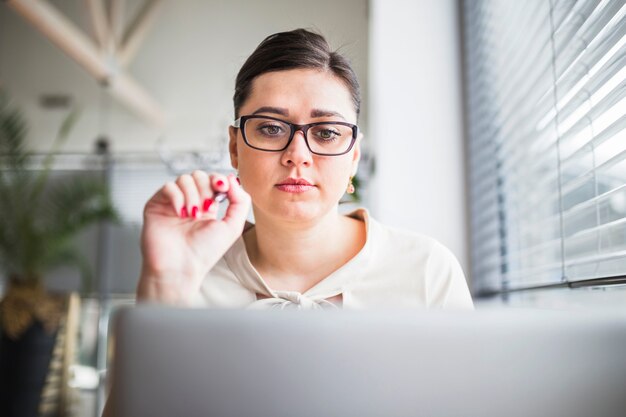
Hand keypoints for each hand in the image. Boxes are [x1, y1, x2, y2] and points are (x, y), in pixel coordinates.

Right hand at [137, 171, 250, 304]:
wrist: (180, 267)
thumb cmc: (204, 253)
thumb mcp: (232, 227)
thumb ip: (240, 202)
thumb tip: (233, 179)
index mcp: (207, 207)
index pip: (213, 180)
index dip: (219, 180)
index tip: (222, 188)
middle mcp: (189, 203)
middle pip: (199, 176)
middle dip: (206, 188)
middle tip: (206, 207)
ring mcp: (172, 203)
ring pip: (184, 179)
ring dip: (193, 194)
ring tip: (193, 215)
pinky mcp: (157, 205)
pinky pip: (168, 187)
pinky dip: (177, 197)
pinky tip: (181, 213)